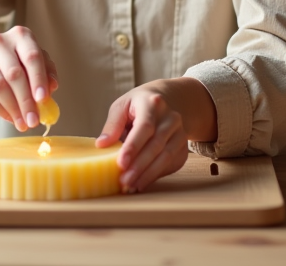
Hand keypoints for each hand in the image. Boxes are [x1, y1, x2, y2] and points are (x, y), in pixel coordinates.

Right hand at [0, 26, 57, 131]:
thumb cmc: (21, 62)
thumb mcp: (37, 63)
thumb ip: (47, 73)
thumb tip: (52, 87)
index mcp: (21, 35)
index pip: (31, 57)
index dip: (38, 79)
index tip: (43, 100)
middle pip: (14, 74)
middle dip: (25, 101)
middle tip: (34, 121)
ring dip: (12, 109)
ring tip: (23, 124)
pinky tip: (10, 118)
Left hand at [96, 78, 214, 192]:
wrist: (167, 101)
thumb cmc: (138, 105)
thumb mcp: (122, 107)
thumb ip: (112, 125)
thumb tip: (102, 144)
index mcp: (152, 103)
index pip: (145, 127)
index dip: (133, 146)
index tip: (121, 164)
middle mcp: (171, 117)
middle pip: (156, 144)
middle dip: (139, 166)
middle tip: (123, 180)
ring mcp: (180, 132)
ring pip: (166, 156)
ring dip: (148, 174)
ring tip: (131, 185)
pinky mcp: (183, 146)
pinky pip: (171, 163)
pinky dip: (156, 175)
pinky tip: (142, 182)